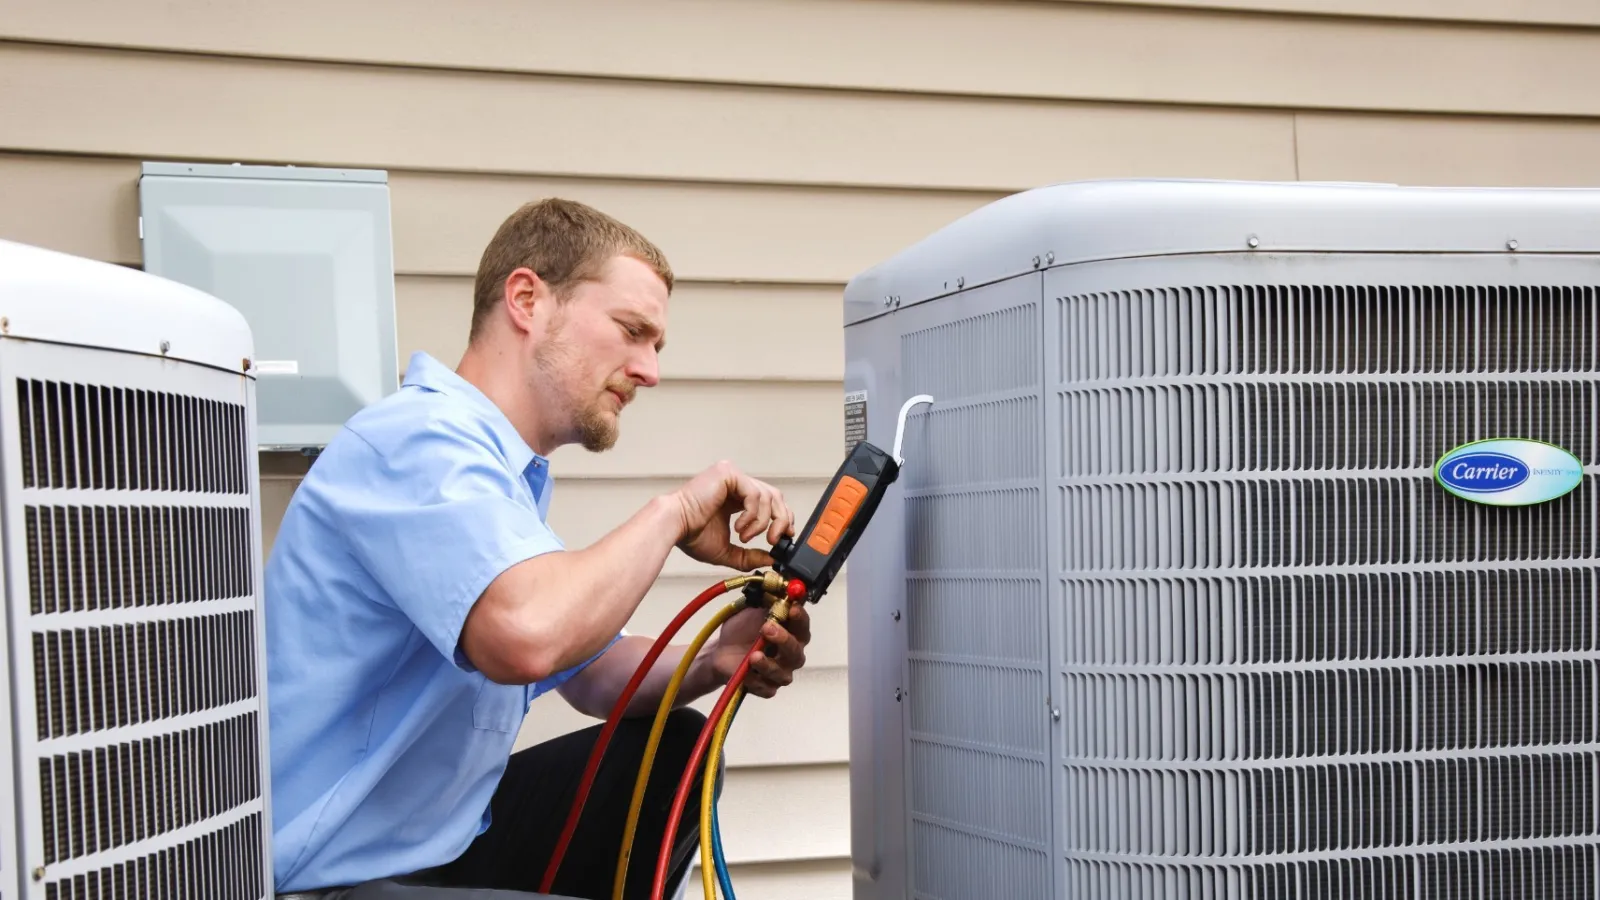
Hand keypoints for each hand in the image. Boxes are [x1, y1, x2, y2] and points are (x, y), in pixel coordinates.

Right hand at [670, 460, 794, 570]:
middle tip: (774, 540)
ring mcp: (732, 476)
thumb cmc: (692, 535)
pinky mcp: (728, 473)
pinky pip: (754, 494)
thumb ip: (749, 555)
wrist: (675, 527)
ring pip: (767, 496)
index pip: (770, 501)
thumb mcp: (727, 550)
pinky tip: (738, 527)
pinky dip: (752, 514)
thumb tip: (770, 561)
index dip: (781, 518)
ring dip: (762, 523)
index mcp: (736, 497)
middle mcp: (736, 483)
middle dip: (780, 520)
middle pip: (775, 496)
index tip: (783, 537)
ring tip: (744, 536)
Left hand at [708, 603, 809, 698]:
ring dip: (768, 664)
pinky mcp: (767, 687)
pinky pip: (767, 688)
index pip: (803, 625)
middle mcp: (791, 653)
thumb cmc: (741, 630)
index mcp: (792, 632)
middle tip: (767, 628)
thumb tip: (779, 584)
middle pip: (796, 651)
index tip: (792, 609)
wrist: (721, 651)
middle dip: (783, 639)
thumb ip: (767, 600)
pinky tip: (746, 672)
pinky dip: (755, 680)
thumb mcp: (752, 609)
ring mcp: (780, 672)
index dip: (800, 618)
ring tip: (753, 656)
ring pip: (783, 673)